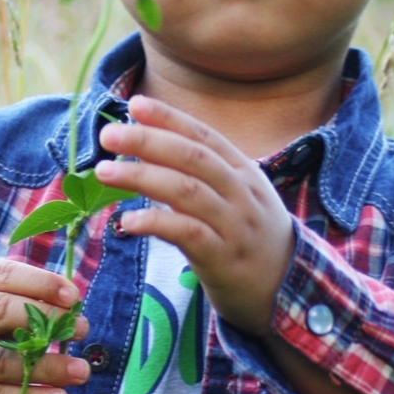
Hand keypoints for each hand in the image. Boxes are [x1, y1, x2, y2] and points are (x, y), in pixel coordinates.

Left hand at [94, 95, 295, 335]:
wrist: (287, 289)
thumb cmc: (250, 236)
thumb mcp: (238, 196)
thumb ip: (202, 174)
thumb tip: (148, 146)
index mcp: (243, 171)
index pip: (203, 136)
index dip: (169, 118)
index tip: (135, 104)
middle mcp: (241, 192)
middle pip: (192, 158)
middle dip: (148, 141)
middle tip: (109, 135)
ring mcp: (234, 225)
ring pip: (186, 191)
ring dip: (142, 177)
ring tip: (105, 171)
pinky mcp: (223, 258)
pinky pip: (187, 235)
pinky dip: (156, 223)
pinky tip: (127, 222)